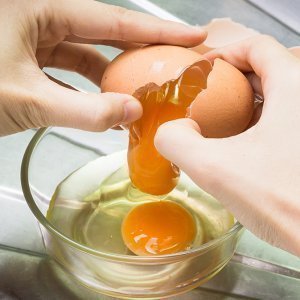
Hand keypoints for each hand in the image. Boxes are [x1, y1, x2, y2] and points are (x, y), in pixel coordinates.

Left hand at [0, 0, 205, 135]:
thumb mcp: (27, 100)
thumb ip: (83, 111)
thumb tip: (130, 113)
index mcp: (40, 9)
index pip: (114, 21)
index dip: (156, 31)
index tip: (191, 37)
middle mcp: (40, 19)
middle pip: (103, 38)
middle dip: (138, 55)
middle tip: (170, 68)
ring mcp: (33, 43)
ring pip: (85, 59)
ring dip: (111, 80)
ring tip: (139, 96)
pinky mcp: (27, 65)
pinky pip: (67, 76)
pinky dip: (85, 93)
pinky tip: (100, 108)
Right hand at [155, 35, 299, 255]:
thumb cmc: (284, 202)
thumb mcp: (215, 169)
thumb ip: (178, 143)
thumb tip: (168, 132)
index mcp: (293, 88)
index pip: (257, 46)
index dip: (225, 52)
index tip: (203, 70)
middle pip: (267, 69)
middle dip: (232, 79)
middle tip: (206, 95)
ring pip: (276, 96)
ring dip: (245, 102)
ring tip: (220, 120)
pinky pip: (282, 119)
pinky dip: (259, 122)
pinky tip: (242, 144)